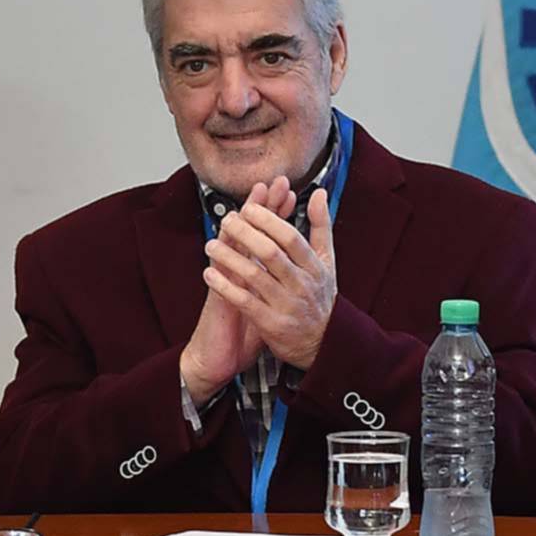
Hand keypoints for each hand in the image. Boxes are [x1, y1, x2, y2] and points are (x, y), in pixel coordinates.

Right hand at [181, 182, 281, 400]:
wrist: (218, 360)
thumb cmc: (242, 334)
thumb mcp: (269, 306)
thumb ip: (280, 284)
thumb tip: (296, 269)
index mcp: (256, 272)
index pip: (269, 236)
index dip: (279, 215)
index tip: (292, 193)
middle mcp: (241, 271)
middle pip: (252, 232)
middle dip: (265, 208)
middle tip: (273, 182)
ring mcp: (227, 281)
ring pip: (233, 245)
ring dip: (243, 222)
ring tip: (252, 199)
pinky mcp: (216, 297)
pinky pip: (218, 273)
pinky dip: (222, 256)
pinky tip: (224, 237)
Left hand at [202, 186, 337, 369]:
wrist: (322, 343)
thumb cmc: (320, 296)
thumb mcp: (327, 260)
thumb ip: (321, 225)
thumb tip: (317, 191)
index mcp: (314, 266)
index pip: (290, 237)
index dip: (268, 220)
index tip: (248, 207)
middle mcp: (301, 284)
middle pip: (271, 253)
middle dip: (245, 234)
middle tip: (226, 221)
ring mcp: (286, 305)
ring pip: (255, 276)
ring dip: (230, 258)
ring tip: (211, 244)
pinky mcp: (271, 324)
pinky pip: (244, 302)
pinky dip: (225, 287)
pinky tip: (209, 274)